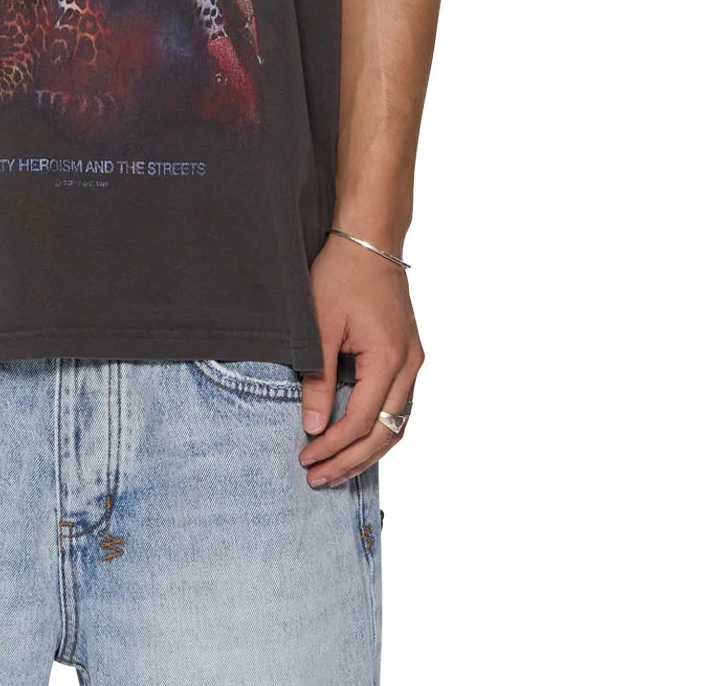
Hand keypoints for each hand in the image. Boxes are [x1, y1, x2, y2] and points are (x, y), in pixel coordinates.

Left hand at [297, 235, 422, 486]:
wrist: (369, 241)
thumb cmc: (341, 274)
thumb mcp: (319, 324)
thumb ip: (318, 378)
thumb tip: (314, 426)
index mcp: (389, 358)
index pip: (362, 421)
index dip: (333, 446)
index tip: (305, 459)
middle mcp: (409, 365)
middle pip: (385, 432)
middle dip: (350, 460)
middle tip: (317, 477)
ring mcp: (414, 361)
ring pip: (397, 425)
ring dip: (366, 451)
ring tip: (335, 469)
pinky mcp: (409, 356)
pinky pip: (399, 406)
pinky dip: (378, 429)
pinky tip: (355, 441)